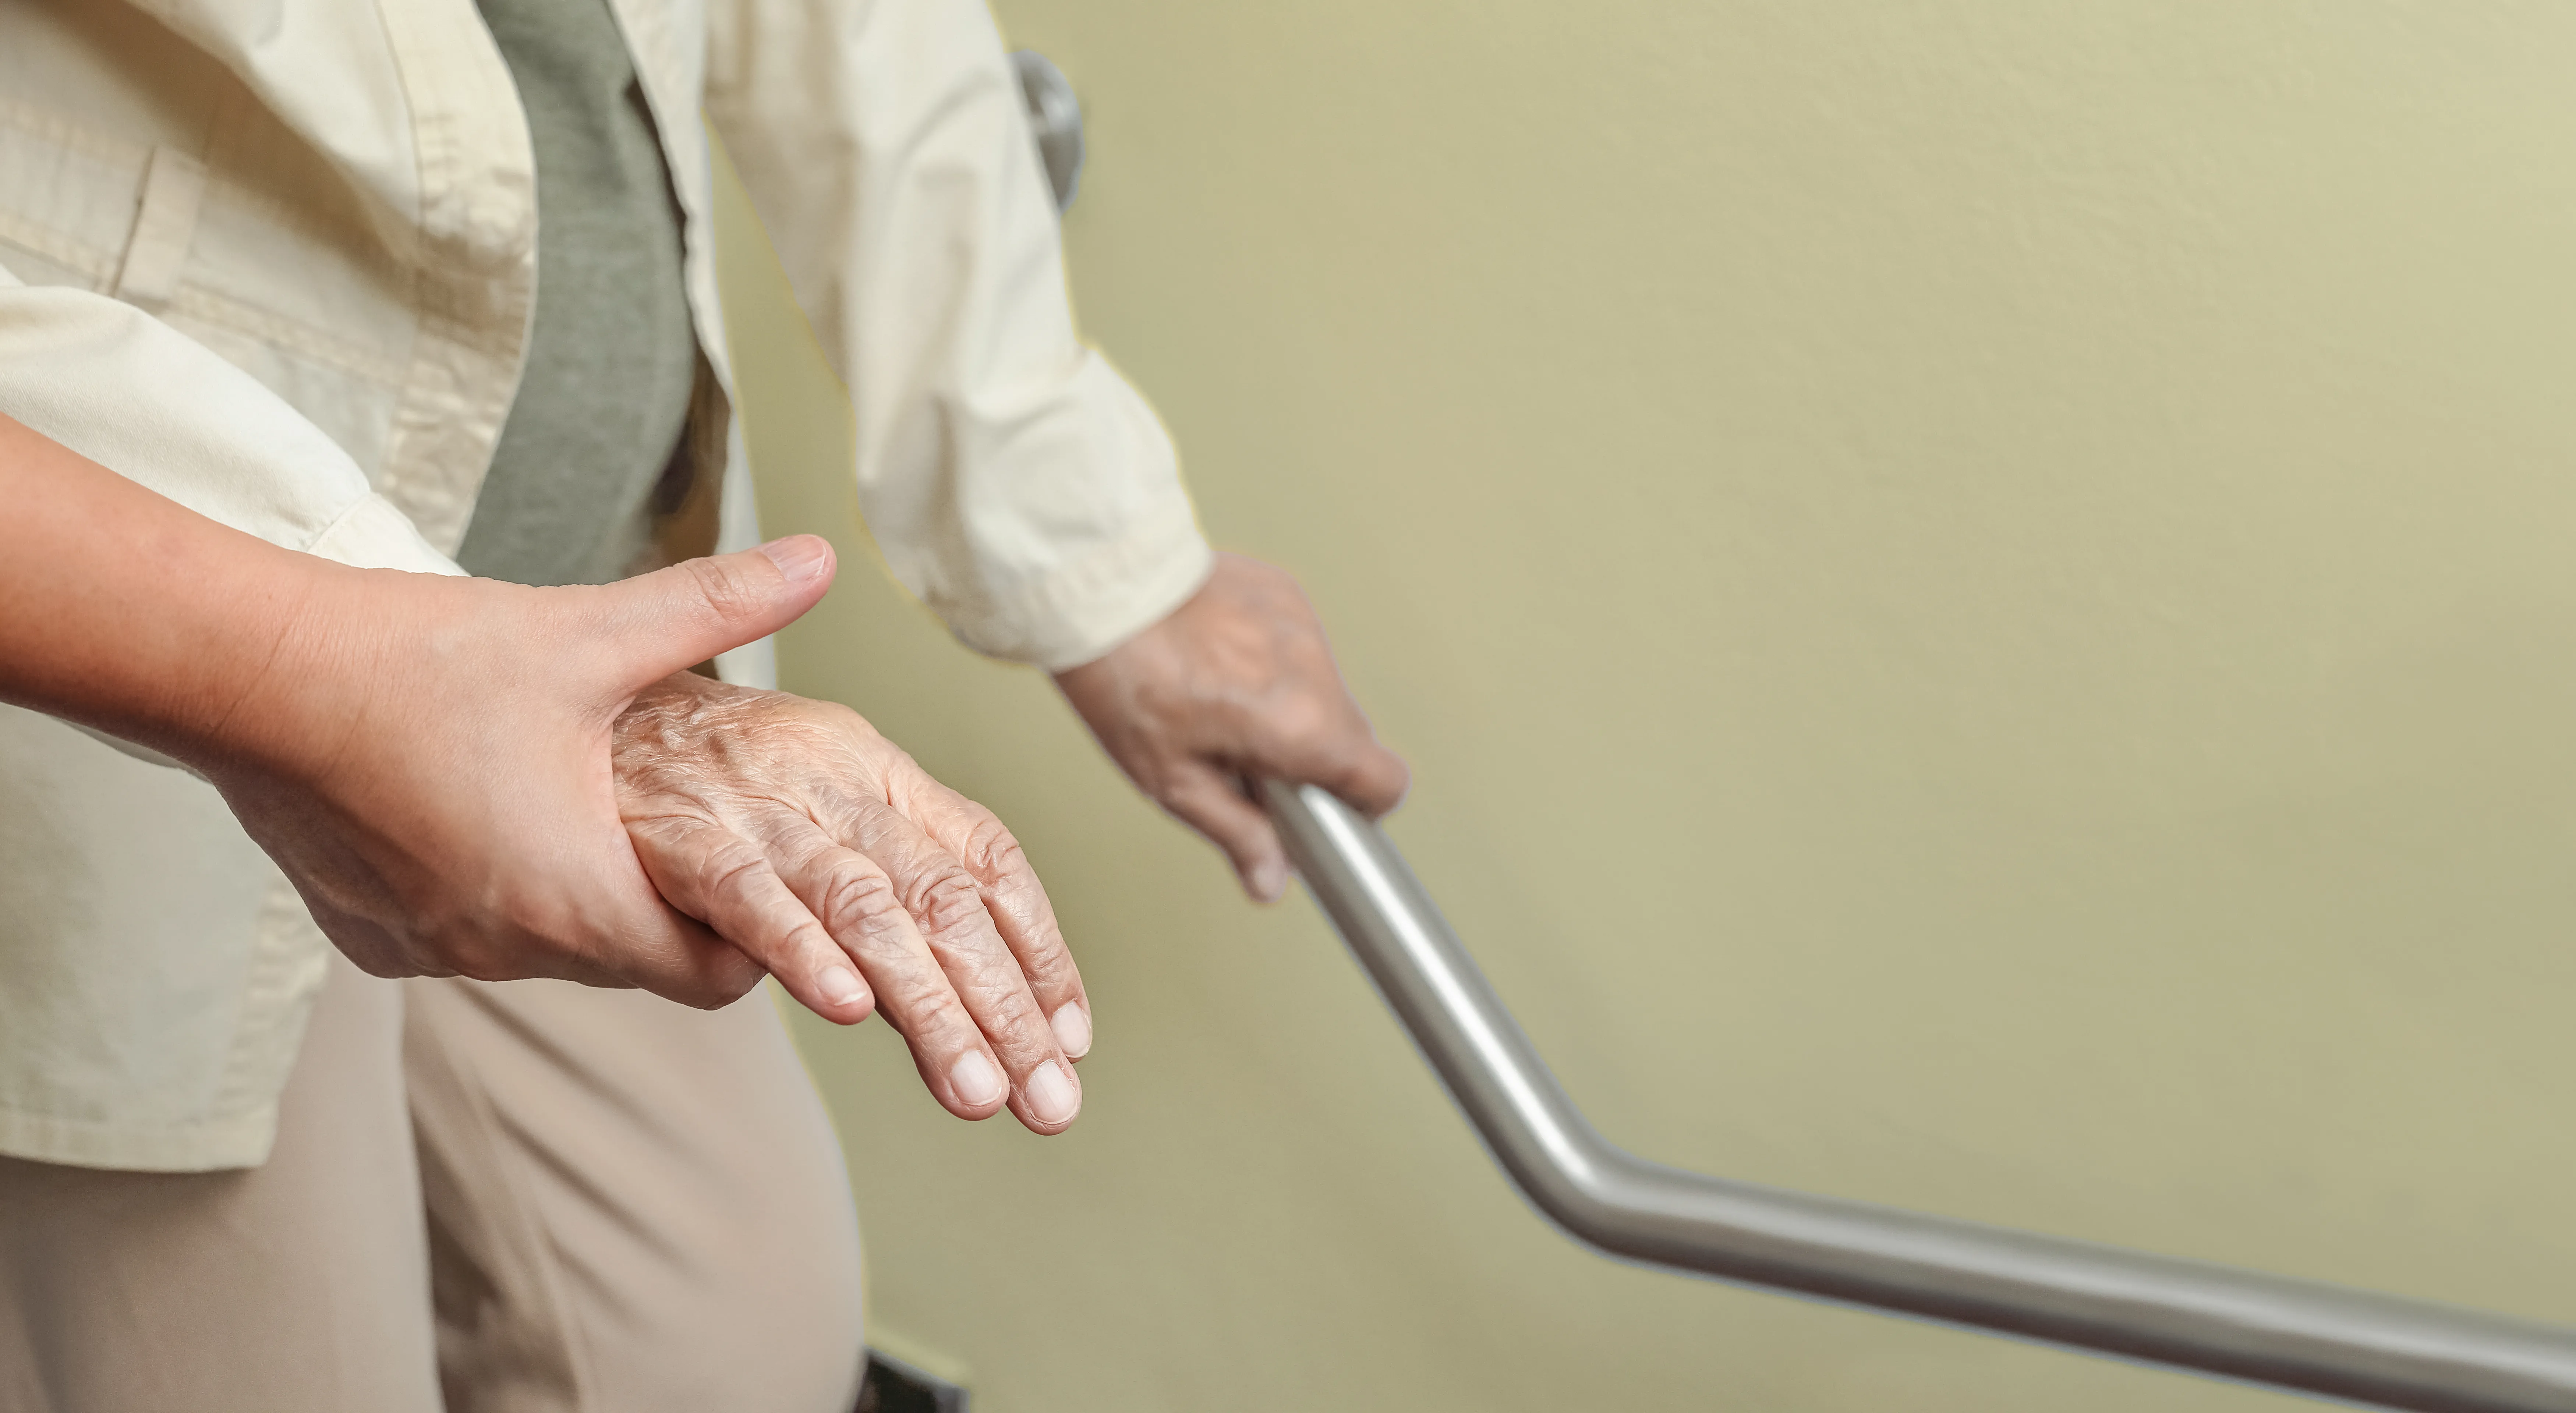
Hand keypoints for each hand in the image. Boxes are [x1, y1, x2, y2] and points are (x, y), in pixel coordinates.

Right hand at [206, 539, 837, 1007]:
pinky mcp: (371, 940)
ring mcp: (430, 951)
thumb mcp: (592, 632)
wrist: (251, 673)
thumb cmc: (420, 657)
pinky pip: (465, 935)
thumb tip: (822, 558)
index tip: (752, 873)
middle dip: (663, 900)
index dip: (749, 931)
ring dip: (576, 887)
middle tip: (668, 819)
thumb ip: (718, 605)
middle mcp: (503, 950)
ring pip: (548, 945)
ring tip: (574, 800)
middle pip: (631, 959)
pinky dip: (490, 889)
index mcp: (577, 898)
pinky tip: (480, 811)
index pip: (709, 975)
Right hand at [613, 673, 1089, 1133]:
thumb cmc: (700, 768)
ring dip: (928, 1006)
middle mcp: (832, 783)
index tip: (1070, 1037)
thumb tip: (922, 993)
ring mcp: (758, 808)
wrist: (573, 698)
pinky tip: (848, 1007)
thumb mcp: (809, 801)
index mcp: (875, 770)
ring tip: (976, 1091)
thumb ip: (871, 881)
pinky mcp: (678, 834)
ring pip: (865, 908)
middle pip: (943, 900)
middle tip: (1049, 1102)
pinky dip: (801, 949)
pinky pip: (749, 895)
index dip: (1037, 949)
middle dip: (1004, 1008)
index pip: (986, 860)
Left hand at [1053, 552, 1407, 900]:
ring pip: (1325, 687)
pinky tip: (1223, 660)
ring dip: (1294, 706)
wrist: (1100, 594)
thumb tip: (1270, 881)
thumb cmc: (1126, 684)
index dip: (1365, 805)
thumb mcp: (1174, 781)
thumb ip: (1237, 833)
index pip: (1386, 780)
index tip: (1328, 808)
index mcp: (1300, 727)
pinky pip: (1299, 643)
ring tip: (1227, 705)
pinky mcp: (1284, 591)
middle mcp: (1316, 671)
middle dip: (1314, 756)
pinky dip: (1273, 660)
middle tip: (1253, 761)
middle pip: (1352, 735)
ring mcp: (1304, 624)